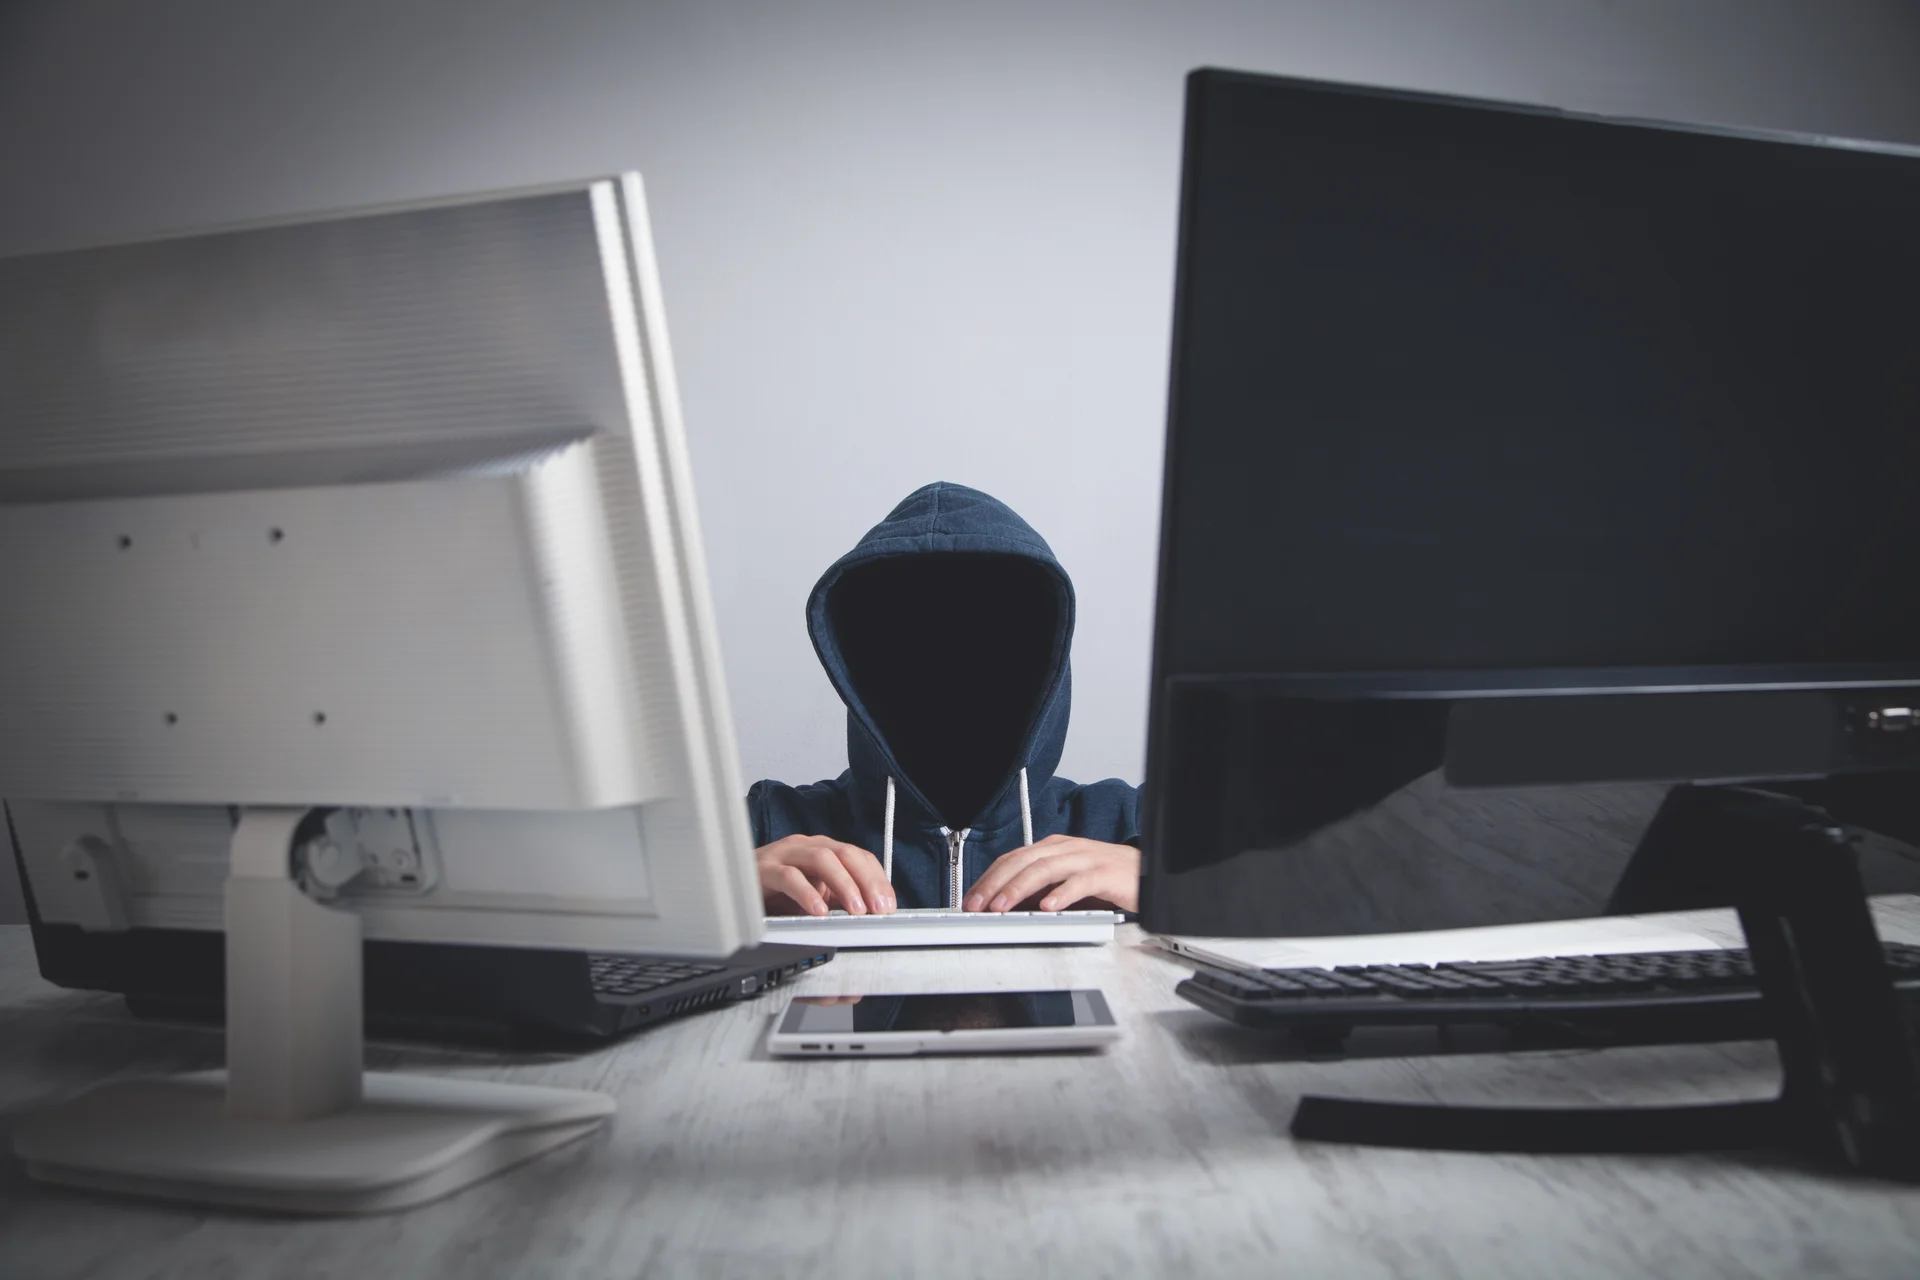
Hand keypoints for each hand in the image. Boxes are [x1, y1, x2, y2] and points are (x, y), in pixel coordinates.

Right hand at [756, 834, 895, 916]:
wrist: (729, 887)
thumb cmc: (772, 893)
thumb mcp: (813, 897)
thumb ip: (838, 902)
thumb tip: (869, 915)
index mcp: (821, 850)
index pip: (858, 856)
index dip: (878, 879)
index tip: (888, 904)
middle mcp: (805, 847)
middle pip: (846, 853)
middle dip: (867, 881)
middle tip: (878, 909)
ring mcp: (784, 854)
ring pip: (822, 858)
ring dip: (845, 885)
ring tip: (856, 911)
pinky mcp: (763, 869)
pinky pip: (789, 877)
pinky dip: (807, 894)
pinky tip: (818, 911)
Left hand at [961, 836, 1139, 913]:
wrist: (1147, 873)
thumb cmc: (1105, 878)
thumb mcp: (1064, 882)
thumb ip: (1038, 890)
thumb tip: (1005, 906)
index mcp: (1053, 848)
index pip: (1012, 859)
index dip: (987, 878)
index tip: (970, 899)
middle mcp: (1065, 849)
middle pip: (1022, 861)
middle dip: (995, 884)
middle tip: (976, 905)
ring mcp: (1085, 859)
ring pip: (1044, 869)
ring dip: (1018, 889)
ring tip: (1001, 907)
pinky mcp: (1105, 873)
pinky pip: (1079, 882)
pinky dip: (1062, 894)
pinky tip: (1048, 907)